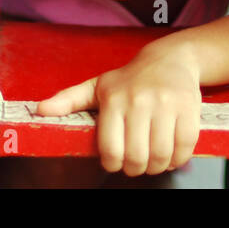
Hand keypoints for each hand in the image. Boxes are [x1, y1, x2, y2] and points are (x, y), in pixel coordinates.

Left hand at [37, 45, 202, 175]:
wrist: (171, 58)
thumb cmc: (130, 78)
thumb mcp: (97, 86)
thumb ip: (68, 100)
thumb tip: (38, 110)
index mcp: (114, 99)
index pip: (110, 149)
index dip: (113, 164)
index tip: (116, 162)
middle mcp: (139, 100)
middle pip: (136, 157)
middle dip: (135, 169)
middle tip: (136, 164)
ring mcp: (166, 104)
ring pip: (161, 155)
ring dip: (157, 167)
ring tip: (153, 161)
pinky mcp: (189, 107)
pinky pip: (184, 146)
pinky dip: (178, 159)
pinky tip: (171, 154)